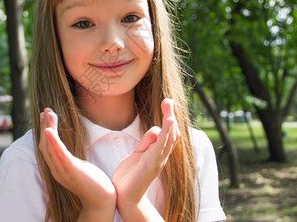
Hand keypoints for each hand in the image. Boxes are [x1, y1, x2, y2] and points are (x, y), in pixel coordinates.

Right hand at [38, 108, 115, 219]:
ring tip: (48, 113)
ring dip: (48, 128)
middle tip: (45, 110)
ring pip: (49, 147)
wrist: (102, 200)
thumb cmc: (93, 183)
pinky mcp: (71, 170)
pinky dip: (53, 141)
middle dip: (44, 126)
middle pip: (45, 145)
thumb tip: (68, 151)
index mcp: (58, 168)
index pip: (46, 147)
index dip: (44, 131)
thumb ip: (71, 159)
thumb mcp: (79, 167)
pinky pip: (59, 154)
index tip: (45, 116)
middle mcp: (56, 170)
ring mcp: (63, 171)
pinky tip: (50, 130)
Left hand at [112, 98, 180, 219]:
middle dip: (170, 115)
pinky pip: (162, 145)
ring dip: (170, 121)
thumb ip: (146, 141)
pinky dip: (166, 133)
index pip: (168, 132)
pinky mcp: (152, 162)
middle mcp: (162, 155)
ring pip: (169, 137)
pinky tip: (168, 122)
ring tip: (169, 106)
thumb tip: (156, 129)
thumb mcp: (138, 153)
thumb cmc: (130, 176)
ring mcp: (158, 158)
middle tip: (168, 100)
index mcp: (158, 152)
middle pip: (172, 132)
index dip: (169, 118)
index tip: (167, 103)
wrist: (124, 196)